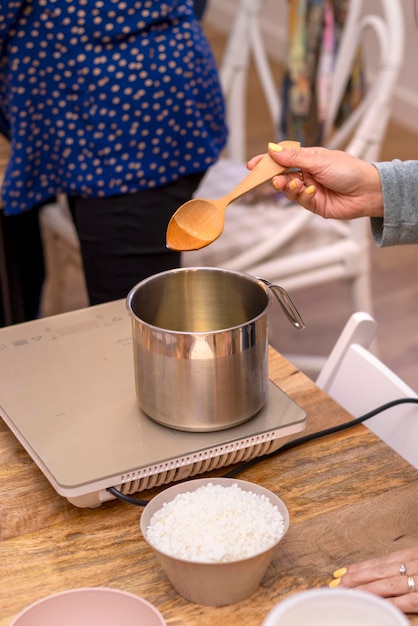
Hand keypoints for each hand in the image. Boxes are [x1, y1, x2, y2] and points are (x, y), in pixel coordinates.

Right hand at [247, 143, 383, 219]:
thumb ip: (294, 158)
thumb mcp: (319, 160)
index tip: (252, 165)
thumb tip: (272, 149)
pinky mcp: (314, 204)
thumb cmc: (349, 170)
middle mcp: (307, 173)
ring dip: (289, 187)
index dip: (266, 162)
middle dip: (275, 178)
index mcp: (308, 159)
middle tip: (273, 180)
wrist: (368, 191)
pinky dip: (302, 196)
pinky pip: (300, 201)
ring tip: (296, 184)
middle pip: (282, 176)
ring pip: (288, 190)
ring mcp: (309, 189)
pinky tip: (311, 191)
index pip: (282, 159)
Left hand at [329, 546, 417, 612]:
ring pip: (387, 585)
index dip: (358, 568)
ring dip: (365, 591)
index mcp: (411, 554)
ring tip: (347, 595)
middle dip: (355, 578)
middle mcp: (412, 564)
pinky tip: (374, 606)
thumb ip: (406, 564)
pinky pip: (405, 601)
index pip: (380, 561)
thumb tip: (387, 571)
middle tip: (336, 584)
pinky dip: (388, 603)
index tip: (340, 572)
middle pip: (378, 572)